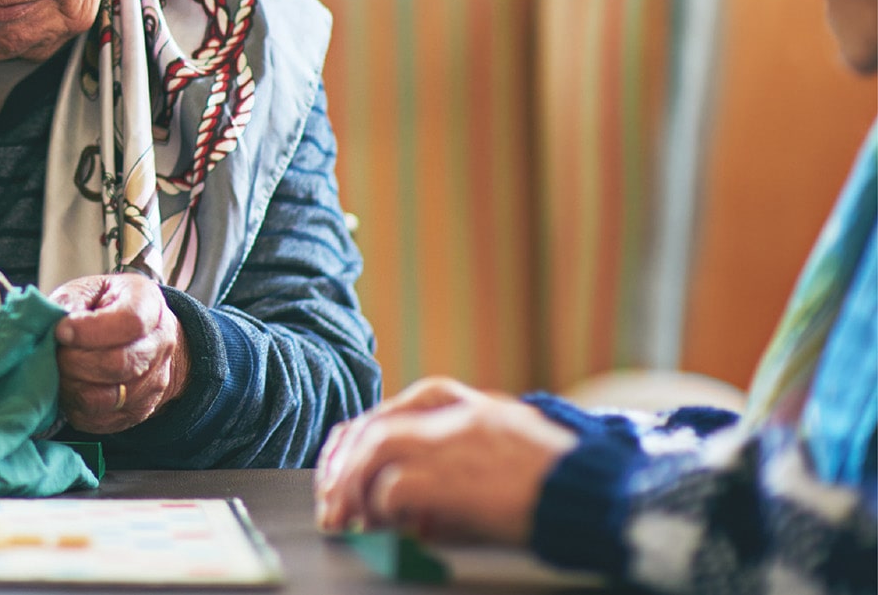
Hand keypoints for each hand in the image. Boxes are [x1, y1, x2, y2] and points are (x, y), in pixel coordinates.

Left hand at [50, 273, 188, 433]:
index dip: (90, 330)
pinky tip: (69, 387)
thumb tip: (54, 321)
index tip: (61, 330)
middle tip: (54, 353)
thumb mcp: (91, 288)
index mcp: (149, 304)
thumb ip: (72, 300)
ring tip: (59, 371)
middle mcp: (159, 345)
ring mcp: (153, 383)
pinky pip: (100, 419)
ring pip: (108, 397)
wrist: (141, 338)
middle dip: (74, 361)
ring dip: (72, 386)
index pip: (129, 322)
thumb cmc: (109, 308)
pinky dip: (76, 406)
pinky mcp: (138, 411)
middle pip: (118, 363)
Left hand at [313, 377, 577, 544]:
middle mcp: (453, 413)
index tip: (336, 473)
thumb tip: (408, 510)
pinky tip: (382, 526)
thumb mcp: (502, 457)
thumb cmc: (558, 484)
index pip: (386, 413)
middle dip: (340, 466)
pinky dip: (379, 506)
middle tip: (330, 504)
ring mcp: (453, 440)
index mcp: (464, 403)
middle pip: (372, 427)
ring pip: (373, 447)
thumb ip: (454, 468)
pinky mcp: (456, 475)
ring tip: (346, 518)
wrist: (600, 493)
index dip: (351, 446)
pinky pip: (394, 486)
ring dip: (350, 485)